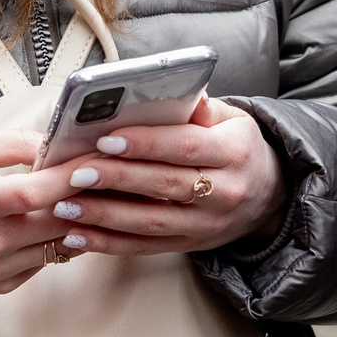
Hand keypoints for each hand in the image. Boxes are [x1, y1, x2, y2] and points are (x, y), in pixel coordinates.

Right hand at [0, 128, 92, 293]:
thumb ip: (10, 145)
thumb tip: (53, 145)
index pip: (37, 192)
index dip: (71, 177)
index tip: (96, 162)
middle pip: (58, 222)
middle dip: (85, 199)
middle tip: (102, 178)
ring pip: (58, 247)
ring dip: (75, 222)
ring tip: (84, 198)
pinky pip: (42, 264)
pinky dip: (53, 243)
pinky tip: (50, 222)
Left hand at [47, 95, 287, 255]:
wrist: (270, 196)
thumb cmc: (238, 148)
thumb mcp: (232, 119)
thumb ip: (201, 108)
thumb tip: (181, 89)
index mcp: (233, 152)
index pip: (186, 147)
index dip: (146, 143)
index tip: (107, 138)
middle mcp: (224, 192)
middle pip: (164, 185)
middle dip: (117, 179)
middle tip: (76, 171)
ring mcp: (206, 225)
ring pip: (151, 222)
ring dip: (104, 216)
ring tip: (66, 205)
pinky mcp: (189, 245)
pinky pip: (145, 247)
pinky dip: (109, 244)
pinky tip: (77, 236)